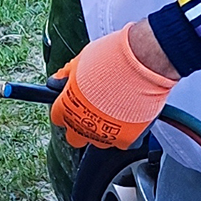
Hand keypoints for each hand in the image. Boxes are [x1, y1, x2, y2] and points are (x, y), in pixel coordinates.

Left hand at [49, 22, 177, 149]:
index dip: (67, 110)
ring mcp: (104, 134)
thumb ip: (67, 74)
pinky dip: (128, 133)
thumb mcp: (82, 59)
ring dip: (106, 129)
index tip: (75, 105)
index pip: (58, 117)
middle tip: (96, 111)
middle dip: (83, 126)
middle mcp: (82, 124)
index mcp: (67, 106)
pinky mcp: (126, 139)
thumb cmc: (113, 58)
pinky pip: (124, 142)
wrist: (143, 63)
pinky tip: (132, 118)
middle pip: (75, 138)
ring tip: (118, 111)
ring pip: (100, 141)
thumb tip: (57, 80)